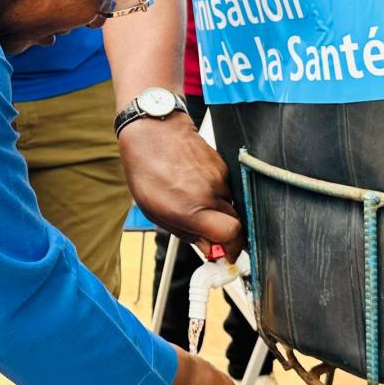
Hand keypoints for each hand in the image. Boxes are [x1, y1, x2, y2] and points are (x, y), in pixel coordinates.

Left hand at [117, 113, 242, 256]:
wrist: (152, 130)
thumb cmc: (146, 169)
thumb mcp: (156, 211)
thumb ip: (186, 233)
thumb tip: (209, 249)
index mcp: (191, 209)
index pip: (231, 236)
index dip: (231, 248)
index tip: (226, 254)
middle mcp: (210, 193)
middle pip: (237, 224)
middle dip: (226, 234)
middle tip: (211, 236)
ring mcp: (219, 177)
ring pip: (231, 206)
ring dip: (218, 212)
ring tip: (194, 202)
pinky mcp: (223, 164)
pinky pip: (227, 188)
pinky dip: (216, 194)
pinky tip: (196, 187)